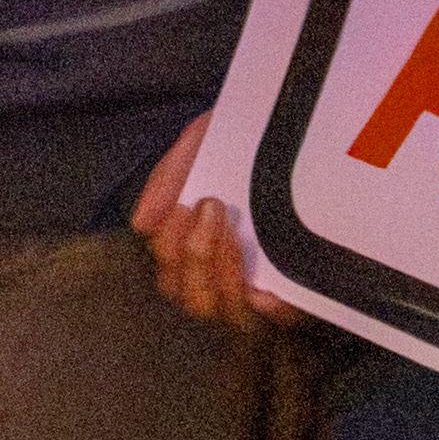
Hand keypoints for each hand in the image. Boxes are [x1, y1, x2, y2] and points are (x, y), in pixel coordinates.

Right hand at [130, 110, 301, 331]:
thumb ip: (167, 181)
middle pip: (195, 301)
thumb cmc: (238, 140)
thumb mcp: (197, 146)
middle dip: (196, 255)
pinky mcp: (296, 286)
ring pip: (229, 310)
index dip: (171, 249)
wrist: (286, 126)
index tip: (183, 207)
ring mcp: (259, 282)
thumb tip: (142, 223)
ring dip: (225, 270)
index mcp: (194, 246)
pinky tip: (262, 281)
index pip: (170, 277)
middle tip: (210, 206)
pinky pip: (280, 313)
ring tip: (233, 225)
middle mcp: (224, 273)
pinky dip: (267, 302)